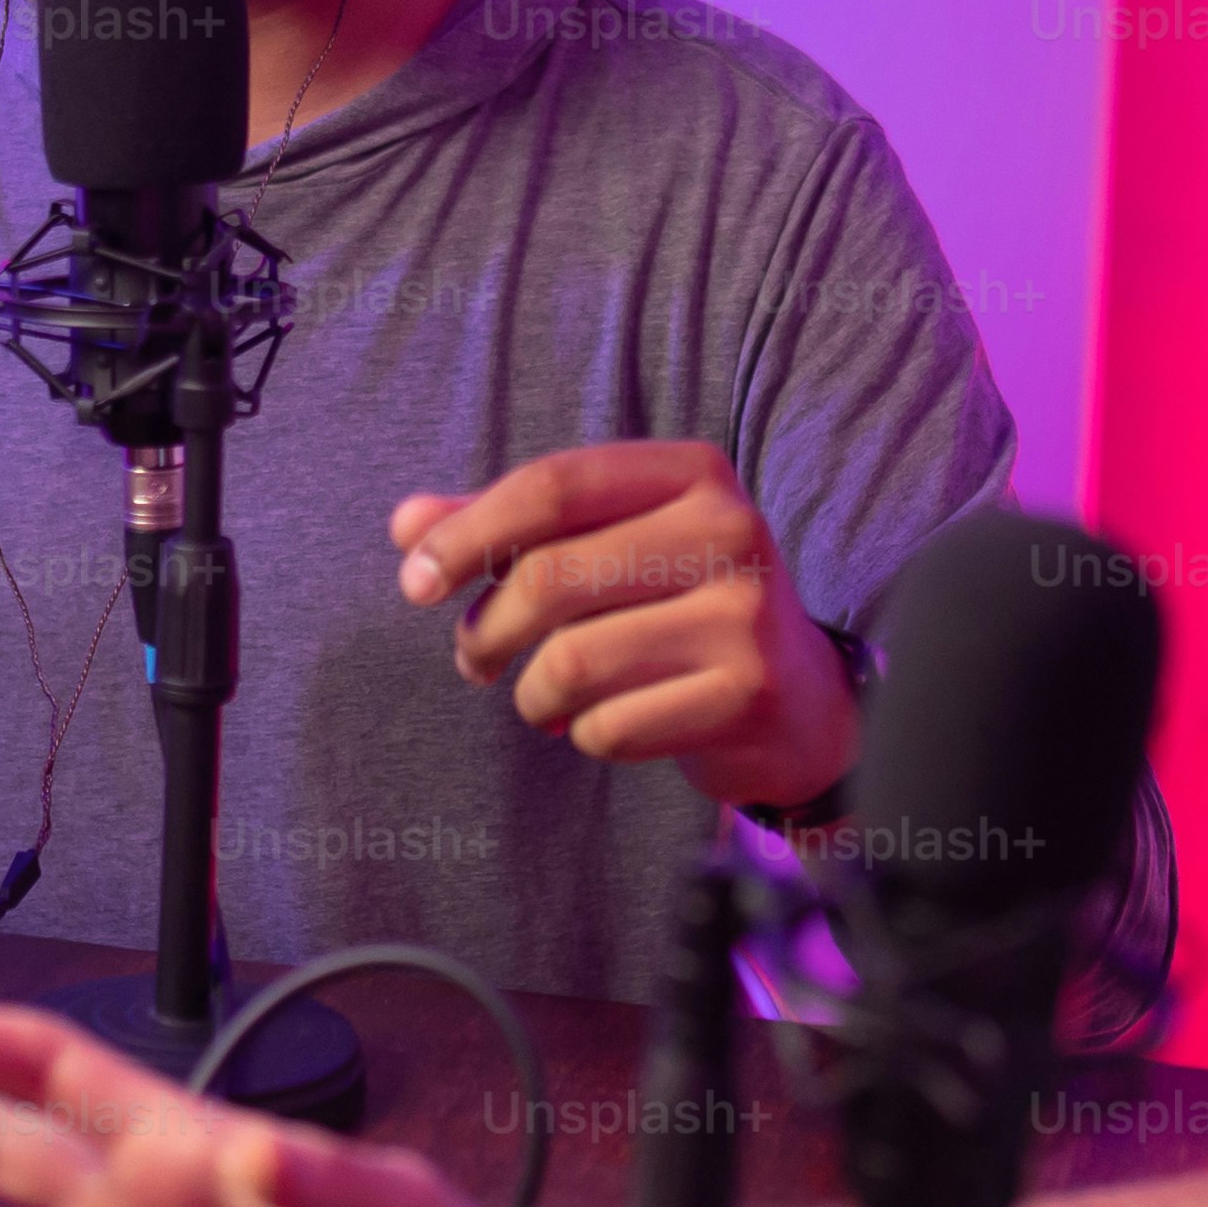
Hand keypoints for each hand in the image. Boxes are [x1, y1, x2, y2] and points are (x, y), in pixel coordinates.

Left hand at [390, 442, 857, 813]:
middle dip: (487, 630)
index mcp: (692, 472)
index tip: (415, 581)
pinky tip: (605, 723)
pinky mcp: (747, 695)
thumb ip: (507, 529)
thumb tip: (407, 525)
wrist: (801, 702)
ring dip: (533, 693)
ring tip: (543, 696)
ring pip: (571, 661)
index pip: (554, 485)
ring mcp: (745, 615)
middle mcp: (730, 529)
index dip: (469, 533)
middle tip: (472, 658)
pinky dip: (584, 733)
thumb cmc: (677, 609)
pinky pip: (608, 727)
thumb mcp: (607, 547)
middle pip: (551, 576)